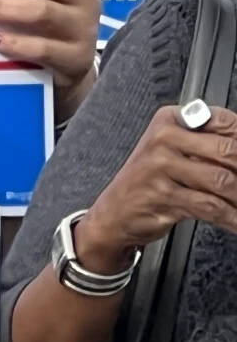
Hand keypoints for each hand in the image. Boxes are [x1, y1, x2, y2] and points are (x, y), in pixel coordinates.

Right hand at [76, 104, 236, 272]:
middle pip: (227, 150)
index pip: (224, 121)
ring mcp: (160, 166)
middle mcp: (163, 139)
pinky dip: (232, 218)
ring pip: (223, 180)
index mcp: (169, 120)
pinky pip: (211, 207)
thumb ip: (206, 143)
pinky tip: (235, 221)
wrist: (116, 210)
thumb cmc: (150, 179)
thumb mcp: (172, 150)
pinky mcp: (163, 195)